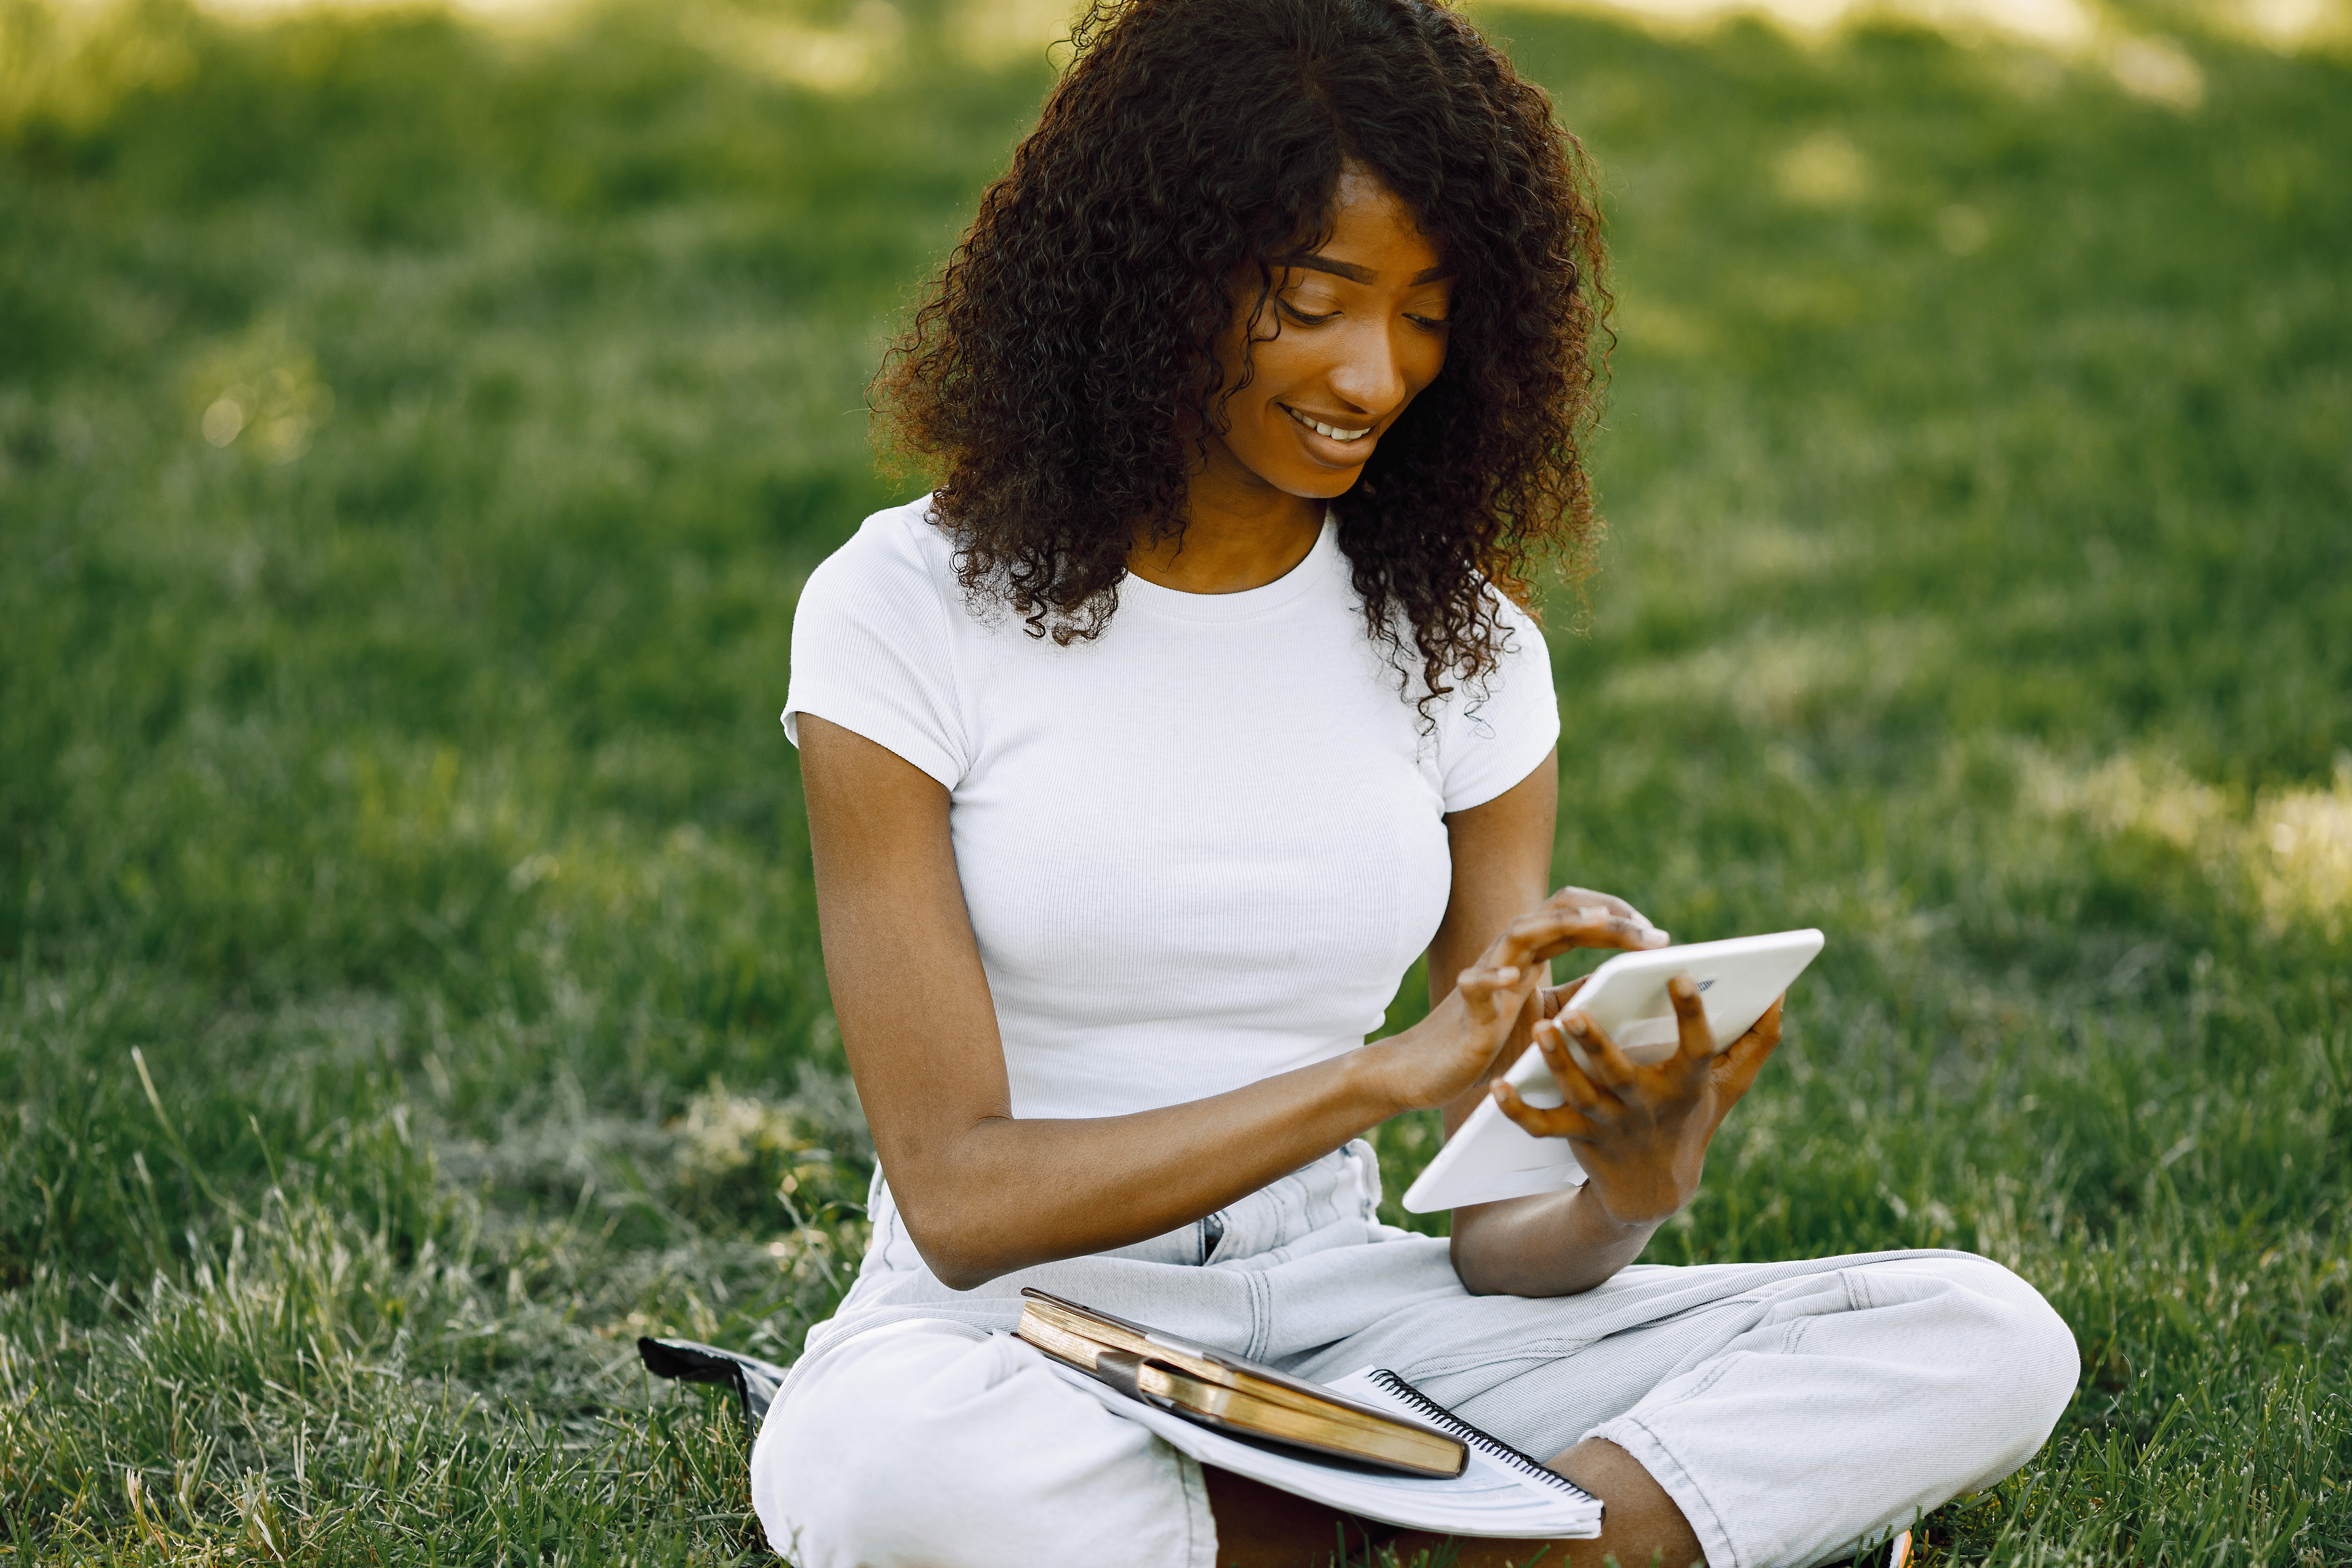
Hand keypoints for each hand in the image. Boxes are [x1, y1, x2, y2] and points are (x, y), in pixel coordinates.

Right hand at [1372, 887, 1667, 1112]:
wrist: (1429, 1068)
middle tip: (1653, 932)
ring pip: (1519, 931)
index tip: (1658, 936)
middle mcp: (1510, 955)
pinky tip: (1513, 979)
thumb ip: (1579, 995)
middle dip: (1607, 915)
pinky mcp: (1465, 1007)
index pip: (1577, 917)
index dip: (1618, 917)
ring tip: (1598, 923)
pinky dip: (1492, 977)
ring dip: (1561, 923)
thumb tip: (1627, 983)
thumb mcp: (1547, 1015)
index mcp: (1532, 955)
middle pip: (1558, 913)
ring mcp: (1486, 975)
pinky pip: (1475, 984)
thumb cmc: (1490, 1041)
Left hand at [1492, 978, 1782, 1226]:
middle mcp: (1647, 1106)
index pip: (1696, 1048)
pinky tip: (1497, 1088)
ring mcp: (1609, 1125)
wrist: (1654, 1190)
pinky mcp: (1577, 1138)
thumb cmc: (1693, 1119)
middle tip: (1575, 1010)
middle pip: (1619, 1074)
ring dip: (1557, 1065)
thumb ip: (1759, 1041)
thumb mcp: (1730, 1086)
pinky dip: (1518, 1112)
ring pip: (1578, 1094)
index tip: (1682, 973)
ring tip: (1539, 1029)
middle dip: (1597, 1044)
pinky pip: (1543, 1128)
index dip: (1692, 1014)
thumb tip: (1781, 992)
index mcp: (1687, 1086)